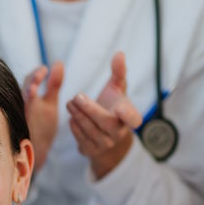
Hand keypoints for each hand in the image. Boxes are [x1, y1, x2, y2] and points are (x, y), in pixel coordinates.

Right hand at [22, 61, 62, 173]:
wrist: (34, 150)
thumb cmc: (41, 124)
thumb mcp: (50, 102)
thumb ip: (53, 84)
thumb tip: (58, 62)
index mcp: (28, 97)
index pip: (29, 80)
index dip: (36, 75)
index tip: (45, 70)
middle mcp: (19, 105)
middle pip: (21, 91)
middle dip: (28, 85)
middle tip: (37, 80)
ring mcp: (18, 119)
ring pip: (17, 106)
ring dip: (25, 100)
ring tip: (31, 92)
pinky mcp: (18, 133)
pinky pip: (18, 125)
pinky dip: (22, 119)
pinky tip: (28, 114)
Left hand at [66, 52, 143, 179]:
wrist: (105, 132)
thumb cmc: (112, 106)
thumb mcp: (116, 89)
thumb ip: (118, 73)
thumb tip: (119, 54)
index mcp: (129, 118)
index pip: (133, 119)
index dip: (129, 115)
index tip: (120, 109)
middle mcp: (119, 133)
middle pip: (105, 123)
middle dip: (90, 110)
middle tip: (77, 97)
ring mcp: (105, 144)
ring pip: (91, 131)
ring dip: (78, 116)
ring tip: (69, 103)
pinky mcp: (91, 150)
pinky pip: (81, 139)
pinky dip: (75, 128)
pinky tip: (71, 117)